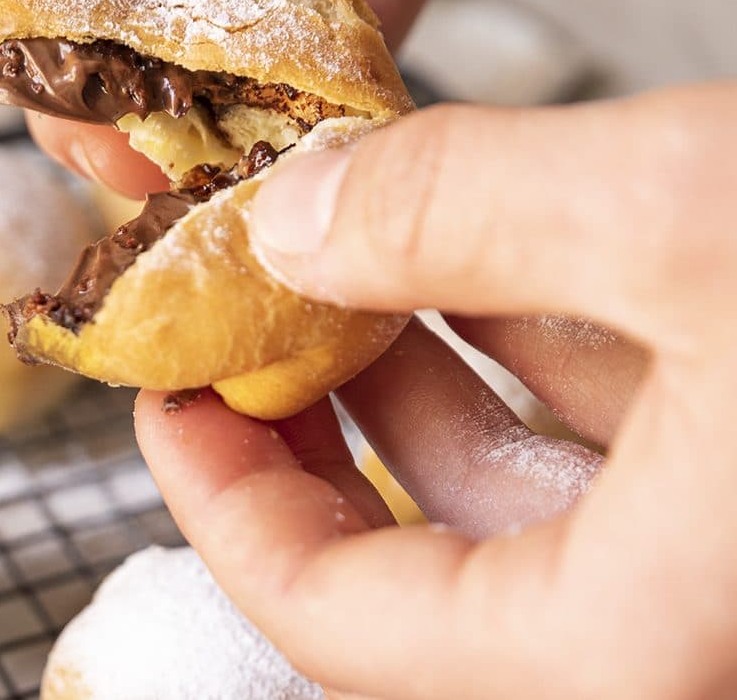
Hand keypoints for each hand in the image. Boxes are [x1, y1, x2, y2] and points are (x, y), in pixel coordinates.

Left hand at [135, 81, 736, 697]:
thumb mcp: (681, 211)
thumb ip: (461, 209)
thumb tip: (294, 217)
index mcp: (622, 642)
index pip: (329, 616)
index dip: (218, 498)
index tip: (168, 391)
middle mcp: (669, 633)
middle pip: (411, 559)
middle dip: (312, 425)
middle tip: (241, 327)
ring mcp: (715, 560)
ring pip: (513, 485)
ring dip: (416, 368)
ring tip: (342, 262)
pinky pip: (608, 436)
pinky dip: (529, 345)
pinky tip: (485, 253)